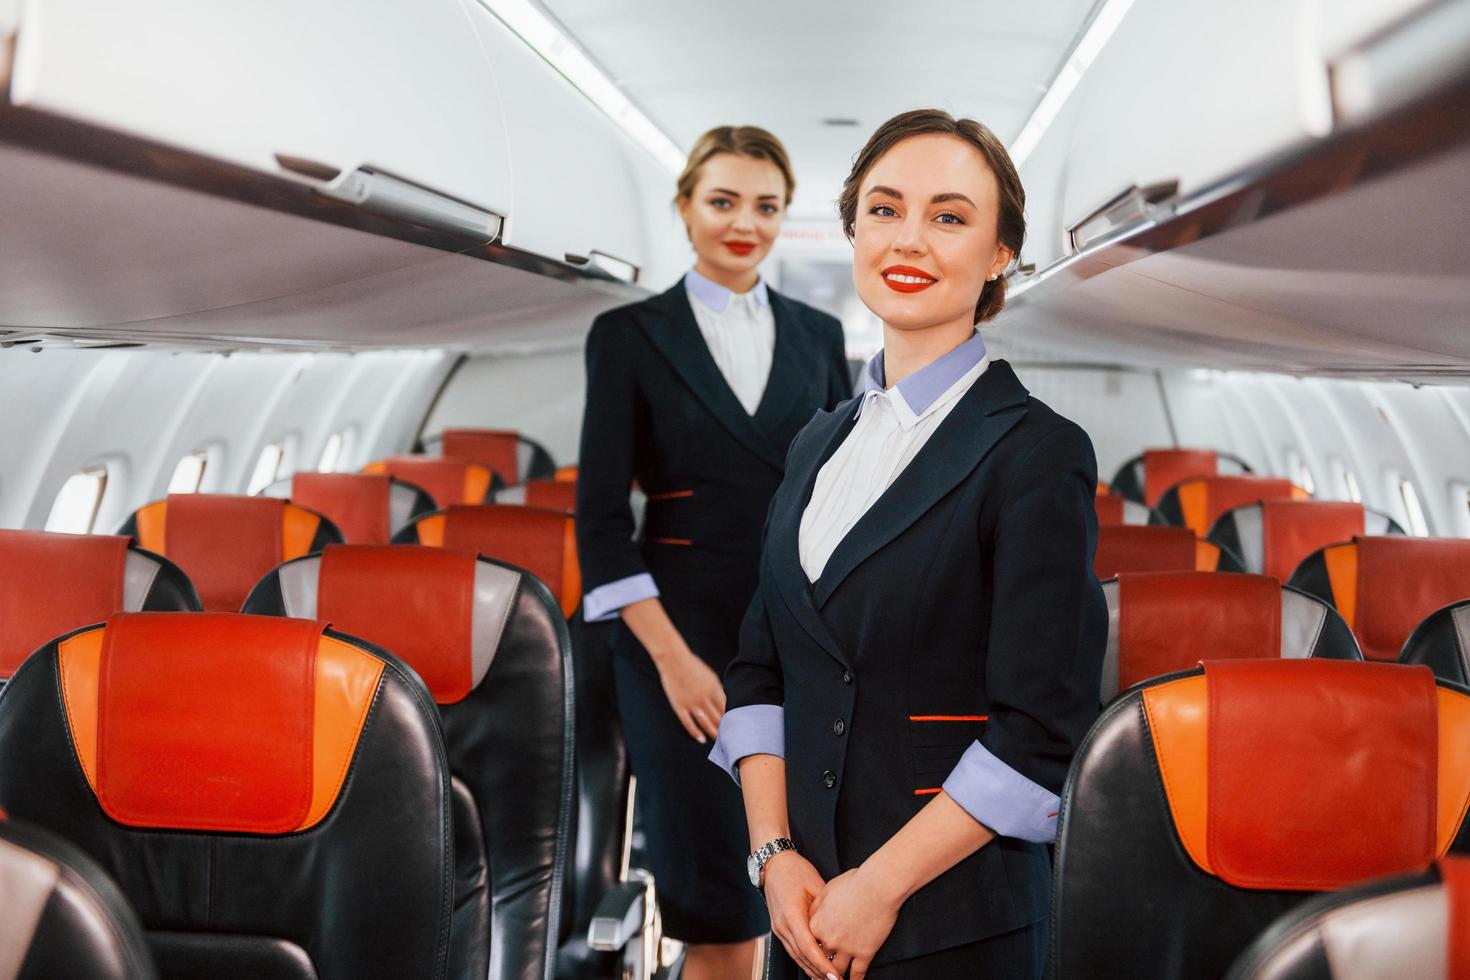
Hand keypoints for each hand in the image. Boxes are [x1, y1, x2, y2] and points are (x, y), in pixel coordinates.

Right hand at [655, 649, 724, 742]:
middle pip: (718, 719)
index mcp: (714, 690)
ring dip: (713, 733)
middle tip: (729, 740)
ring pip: (705, 723)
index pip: (726, 710)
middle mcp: (704, 698)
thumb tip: (725, 702)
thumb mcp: (711, 676)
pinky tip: (701, 739)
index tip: (735, 729)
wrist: (674, 660)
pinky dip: (695, 733)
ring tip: (718, 742)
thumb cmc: (693, 666)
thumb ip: (718, 690)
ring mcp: (691, 703)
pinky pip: (688, 723)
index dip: (731, 721)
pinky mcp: (679, 706)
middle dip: (724, 730)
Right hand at [762, 851, 836, 979]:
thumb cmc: (796, 870)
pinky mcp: (778, 928)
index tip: (835, 975)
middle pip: (801, 956)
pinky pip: (792, 949)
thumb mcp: (815, 885)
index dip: (822, 963)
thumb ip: (825, 909)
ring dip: (811, 969)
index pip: (808, 947)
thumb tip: (839, 927)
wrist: (774, 864)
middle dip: (818, 972)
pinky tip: (814, 968)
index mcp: (792, 914)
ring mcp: (778, 928)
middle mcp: (782, 925)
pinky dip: (803, 960)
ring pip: (795, 956)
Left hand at [809, 867, 901, 978]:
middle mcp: (829, 940)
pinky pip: (858, 972)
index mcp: (816, 924)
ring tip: (835, 979)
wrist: (878, 887)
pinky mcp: (865, 953)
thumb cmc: (854, 883)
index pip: (809, 943)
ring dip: (835, 976)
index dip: (811, 949)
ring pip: (837, 970)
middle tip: (821, 972)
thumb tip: (811, 916)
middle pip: (821, 958)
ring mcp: (847, 948)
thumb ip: (816, 907)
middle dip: (821, 965)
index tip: (812, 954)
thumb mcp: (827, 890)